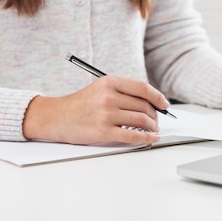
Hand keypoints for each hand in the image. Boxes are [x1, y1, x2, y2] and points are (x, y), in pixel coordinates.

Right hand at [22, 76, 170, 144]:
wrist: (57, 117)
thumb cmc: (80, 104)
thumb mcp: (100, 88)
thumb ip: (123, 91)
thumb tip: (150, 102)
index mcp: (109, 82)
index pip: (142, 88)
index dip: (158, 97)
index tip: (164, 104)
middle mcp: (109, 96)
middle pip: (144, 105)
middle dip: (155, 115)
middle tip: (156, 120)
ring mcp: (106, 114)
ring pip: (141, 120)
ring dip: (152, 127)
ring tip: (153, 129)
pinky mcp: (103, 132)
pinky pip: (132, 136)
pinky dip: (146, 137)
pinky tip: (150, 138)